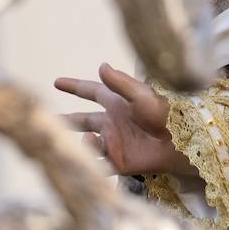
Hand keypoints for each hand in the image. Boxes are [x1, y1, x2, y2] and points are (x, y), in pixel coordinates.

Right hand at [54, 64, 193, 176]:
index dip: (74, 87)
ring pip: (88, 143)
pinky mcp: (120, 162)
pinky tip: (90, 159)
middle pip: (82, 120)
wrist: (180, 142)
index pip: (91, 91)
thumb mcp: (141, 95)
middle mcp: (112, 122)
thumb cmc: (164, 113)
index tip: (56, 82)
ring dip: (83, 141)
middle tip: (47, 121)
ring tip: (89, 137)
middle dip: (66, 121)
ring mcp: (115, 142)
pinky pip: (99, 164)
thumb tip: (101, 65)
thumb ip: (120, 83)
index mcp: (117, 103)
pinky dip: (91, 162)